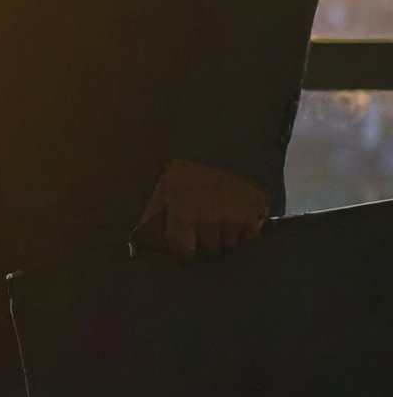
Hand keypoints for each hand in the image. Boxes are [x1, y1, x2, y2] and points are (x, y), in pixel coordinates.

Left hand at [133, 159, 269, 258]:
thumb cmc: (188, 172)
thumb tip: (137, 249)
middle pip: (210, 248)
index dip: (185, 247)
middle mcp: (210, 214)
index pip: (184, 249)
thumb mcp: (164, 189)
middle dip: (206, 242)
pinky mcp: (257, 211)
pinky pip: (251, 235)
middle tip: (205, 227)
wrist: (224, 147)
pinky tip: (237, 215)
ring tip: (221, 218)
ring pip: (231, 244)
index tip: (187, 243)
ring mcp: (236, 214)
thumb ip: (152, 218)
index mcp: (184, 210)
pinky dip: (245, 230)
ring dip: (226, 237)